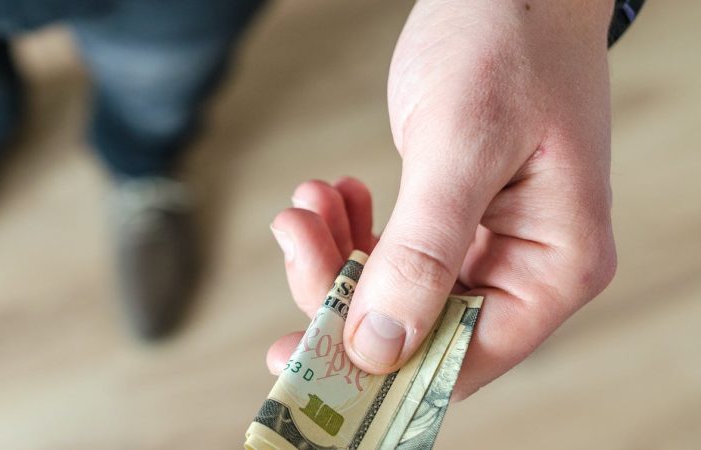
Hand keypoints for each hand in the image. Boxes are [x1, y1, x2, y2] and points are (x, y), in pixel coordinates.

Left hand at [267, 0, 617, 399]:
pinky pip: (391, 253)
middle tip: (296, 235)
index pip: (461, 357)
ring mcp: (489, 244)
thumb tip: (380, 346)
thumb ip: (422, 249)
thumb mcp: (461, 143)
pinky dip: (349, 231)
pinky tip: (331, 195)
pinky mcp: (453, 218)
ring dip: (336, 256)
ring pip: (392, 292)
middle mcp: (527, 267)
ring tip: (307, 203)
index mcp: (555, 265)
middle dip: (342, 292)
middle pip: (416, 329)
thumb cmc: (508, 43)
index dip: (378, 367)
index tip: (298, 353)